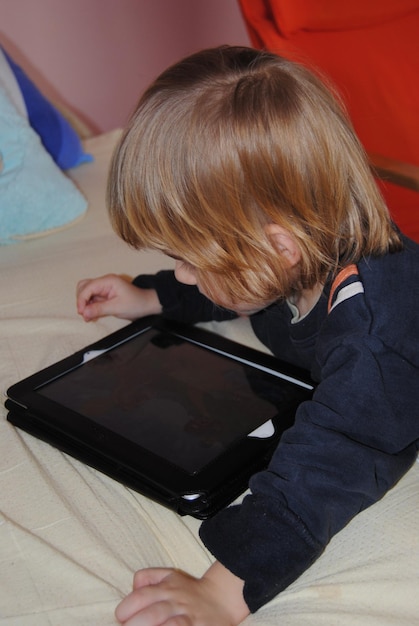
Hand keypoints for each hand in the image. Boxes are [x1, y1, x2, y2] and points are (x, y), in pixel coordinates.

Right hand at [76, 274, 161, 321]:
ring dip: (85, 304)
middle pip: (84, 287)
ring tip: (88, 317)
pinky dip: (90, 306)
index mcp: (108, 281)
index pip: (88, 287)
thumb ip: (99, 309)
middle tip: (84, 314)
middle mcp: (104, 282)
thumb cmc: (136, 303)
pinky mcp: (105, 294)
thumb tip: (84, 313)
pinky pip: (92, 299)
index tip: (82, 312)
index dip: (82, 300)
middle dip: (81, 300)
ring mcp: (104, 288)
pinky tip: (92, 315)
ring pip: (86, 293)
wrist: (147, 304)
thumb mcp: (117, 308)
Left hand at [115, 563, 248, 624]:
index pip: (140, 596)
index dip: (125, 609)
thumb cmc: (188, 590)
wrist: (221, 599)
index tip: (122, 619)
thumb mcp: (168, 575)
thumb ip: (147, 577)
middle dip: (135, 625)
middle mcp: (176, 602)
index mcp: (165, 587)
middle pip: (152, 614)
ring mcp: (188, 617)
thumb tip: (131, 590)